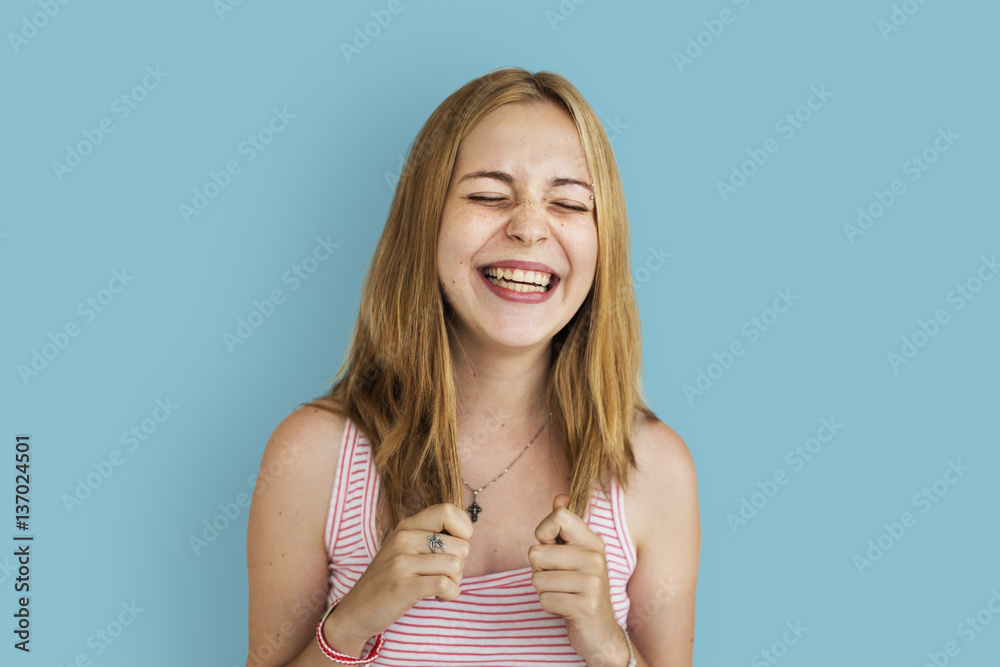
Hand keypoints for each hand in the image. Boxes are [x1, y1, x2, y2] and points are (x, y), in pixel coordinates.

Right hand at [326, 503, 472, 655]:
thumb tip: (467, 534)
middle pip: (460, 545)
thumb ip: (431, 537)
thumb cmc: (390, 579)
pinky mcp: (403, 586)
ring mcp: (401, 562)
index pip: (448, 511)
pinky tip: (439, 598)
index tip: (457, 547)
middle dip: (460, 566)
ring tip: (439, 588)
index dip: (464, 530)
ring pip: (455, 566)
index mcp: (407, 526)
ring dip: (455, 582)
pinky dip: (450, 594)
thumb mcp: (405, 549)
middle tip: (443, 576)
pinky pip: (445, 585)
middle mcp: (404, 539)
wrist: (356, 610)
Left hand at [529, 495, 630, 666]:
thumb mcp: (576, 555)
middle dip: (539, 571)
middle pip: (536, 553)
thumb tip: (560, 496)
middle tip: (559, 580)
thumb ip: (565, 527)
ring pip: (537, 579)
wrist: (601, 632)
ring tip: (564, 595)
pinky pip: (544, 600)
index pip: (559, 517)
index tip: (552, 547)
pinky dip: (548, 607)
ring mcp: (592, 582)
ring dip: (544, 591)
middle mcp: (595, 558)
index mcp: (593, 542)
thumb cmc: (581, 589)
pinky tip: (565, 609)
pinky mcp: (585, 606)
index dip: (543, 532)